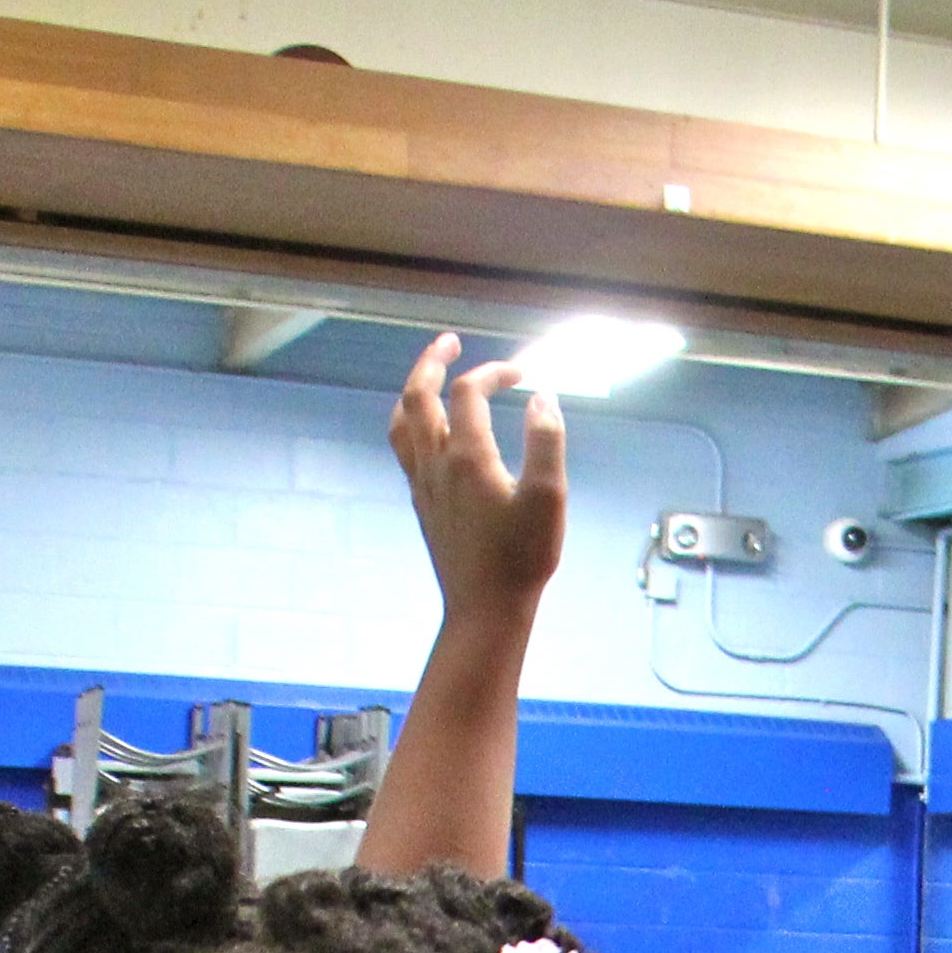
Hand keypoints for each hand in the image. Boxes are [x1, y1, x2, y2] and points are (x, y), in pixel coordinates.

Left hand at [391, 332, 568, 624]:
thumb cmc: (522, 558)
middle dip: (432, 363)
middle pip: (418, 397)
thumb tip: (541, 397)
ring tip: (429, 379)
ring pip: (402, 423)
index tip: (522, 373)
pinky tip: (429, 433)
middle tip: (450, 343)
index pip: (470, 393)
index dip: (493, 372)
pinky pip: (405, 450)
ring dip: (413, 393)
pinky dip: (412, 425)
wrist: (484, 610)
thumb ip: (546, 441)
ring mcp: (424, 485)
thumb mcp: (549, 499)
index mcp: (468, 457)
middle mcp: (436, 464)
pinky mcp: (422, 504)